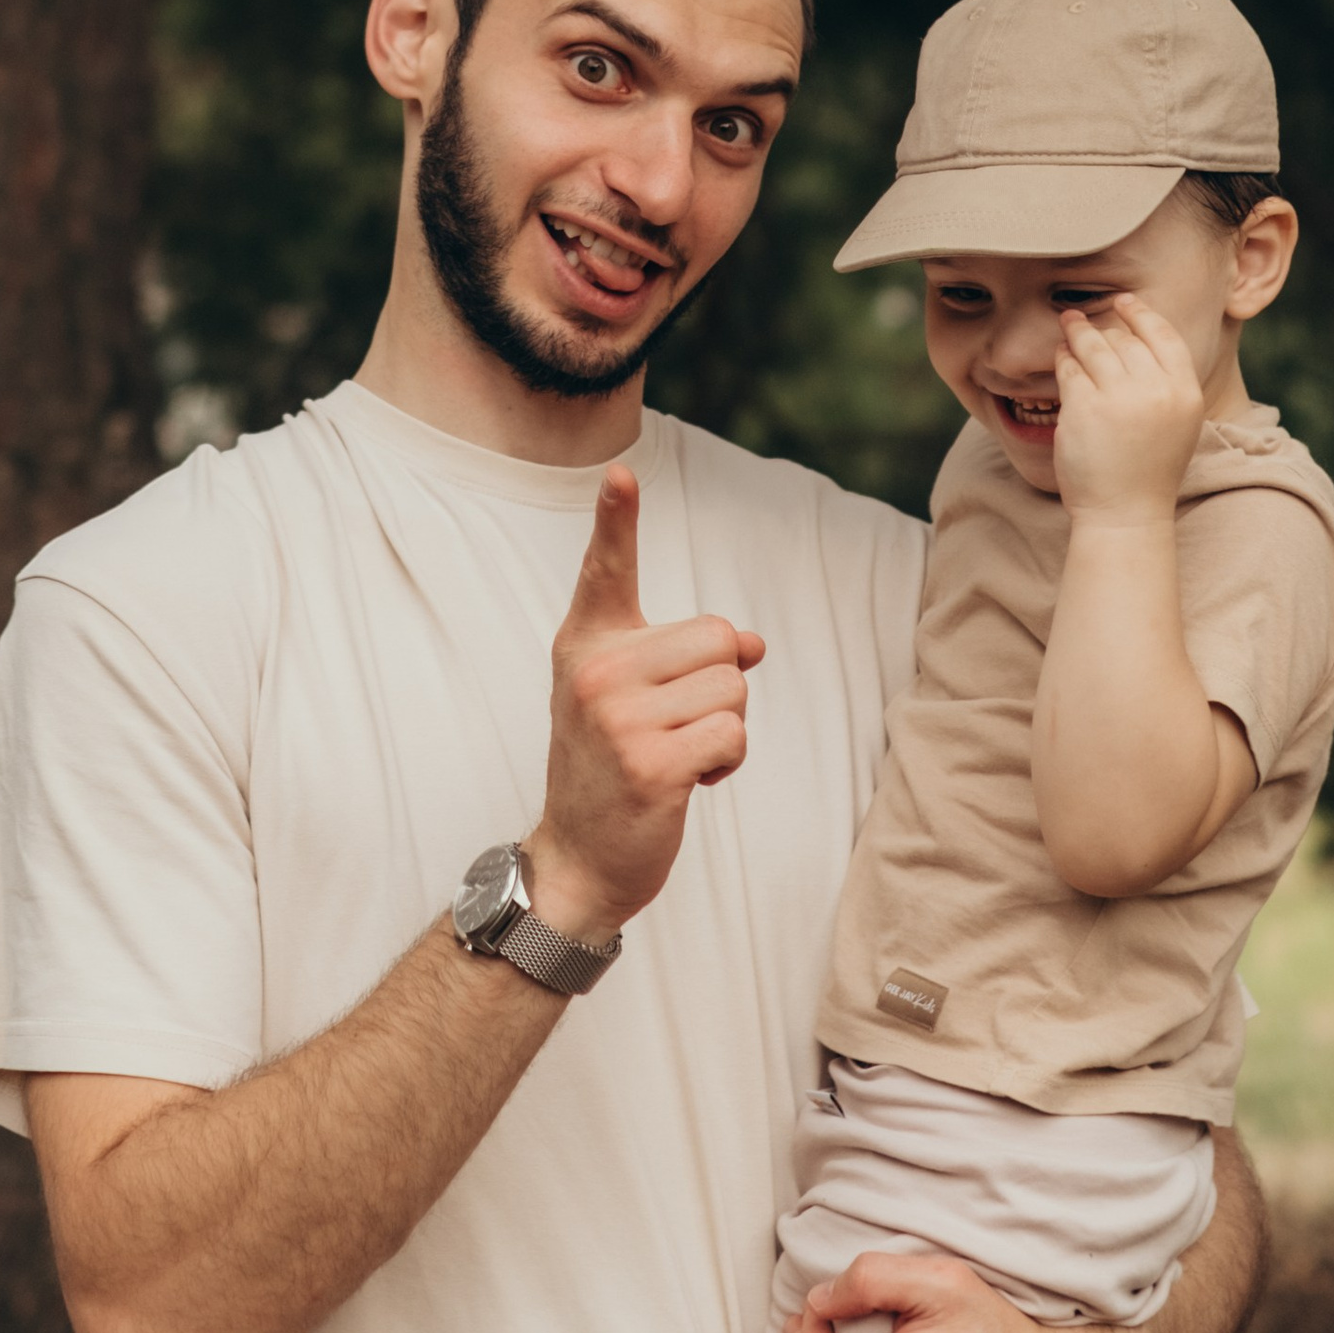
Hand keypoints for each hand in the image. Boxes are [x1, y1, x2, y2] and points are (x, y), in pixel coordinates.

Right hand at [529, 468, 763, 935]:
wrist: (579, 859)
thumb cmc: (612, 769)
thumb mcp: (631, 700)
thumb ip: (684, 658)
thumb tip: (754, 644)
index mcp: (586, 645)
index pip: (607, 569)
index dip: (616, 519)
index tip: (620, 473)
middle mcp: (595, 672)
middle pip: (719, 636)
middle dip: (720, 684)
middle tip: (674, 727)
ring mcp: (618, 717)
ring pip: (734, 687)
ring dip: (726, 728)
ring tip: (678, 756)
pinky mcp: (649, 764)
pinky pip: (733, 733)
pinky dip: (726, 761)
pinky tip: (690, 783)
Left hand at [1052, 291, 1206, 520]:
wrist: (1125, 511)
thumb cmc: (1149, 469)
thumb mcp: (1178, 422)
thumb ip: (1165, 382)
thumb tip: (1133, 336)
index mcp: (1185, 392)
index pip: (1163, 334)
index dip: (1140, 313)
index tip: (1123, 301)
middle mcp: (1155, 390)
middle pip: (1124, 339)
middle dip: (1102, 327)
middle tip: (1084, 321)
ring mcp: (1118, 397)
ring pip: (1093, 346)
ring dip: (1077, 332)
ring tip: (1068, 325)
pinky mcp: (1084, 407)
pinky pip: (1070, 368)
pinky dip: (1063, 358)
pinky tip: (1061, 355)